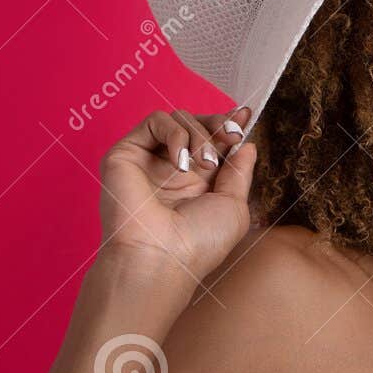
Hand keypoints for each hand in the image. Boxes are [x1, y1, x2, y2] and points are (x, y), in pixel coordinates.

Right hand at [97, 106, 255, 281]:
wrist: (161, 256)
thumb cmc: (199, 243)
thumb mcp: (234, 207)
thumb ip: (239, 173)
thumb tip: (246, 145)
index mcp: (197, 182)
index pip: (212, 140)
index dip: (228, 125)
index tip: (245, 116)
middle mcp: (172, 169)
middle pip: (197, 123)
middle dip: (218, 125)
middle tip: (231, 137)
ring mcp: (149, 160)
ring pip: (178, 119)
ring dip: (200, 135)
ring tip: (205, 163)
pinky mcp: (126, 153)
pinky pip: (155, 121)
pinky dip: (175, 132)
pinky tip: (180, 161)